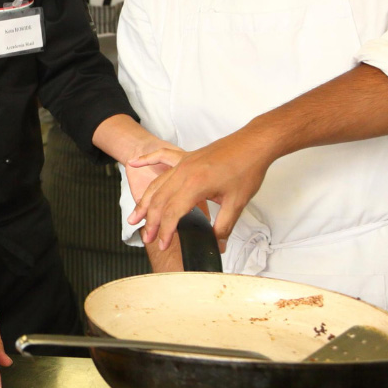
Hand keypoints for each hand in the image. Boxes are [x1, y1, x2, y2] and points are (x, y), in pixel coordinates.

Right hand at [126, 132, 271, 251]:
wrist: (253, 144)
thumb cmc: (247, 168)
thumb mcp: (238, 202)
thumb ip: (224, 226)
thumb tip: (217, 244)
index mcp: (195, 185)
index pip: (172, 213)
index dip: (166, 231)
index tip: (163, 244)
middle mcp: (184, 173)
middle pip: (159, 200)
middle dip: (151, 221)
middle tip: (147, 238)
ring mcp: (183, 163)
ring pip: (157, 184)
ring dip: (144, 201)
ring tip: (134, 216)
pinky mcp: (186, 156)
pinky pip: (160, 157)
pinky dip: (145, 159)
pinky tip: (134, 162)